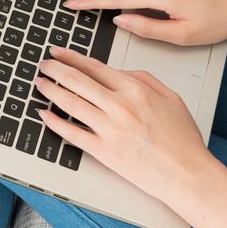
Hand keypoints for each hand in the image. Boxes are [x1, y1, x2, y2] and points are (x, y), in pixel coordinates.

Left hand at [34, 47, 214, 204]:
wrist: (187, 174)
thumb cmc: (182, 139)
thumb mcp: (170, 97)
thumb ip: (143, 79)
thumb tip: (118, 71)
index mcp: (135, 90)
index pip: (94, 67)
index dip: (71, 58)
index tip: (59, 53)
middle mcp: (119, 107)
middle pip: (77, 81)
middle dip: (55, 69)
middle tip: (44, 65)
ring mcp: (109, 129)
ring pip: (70, 103)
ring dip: (50, 90)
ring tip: (39, 83)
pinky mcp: (103, 152)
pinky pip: (71, 133)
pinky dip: (53, 122)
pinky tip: (43, 115)